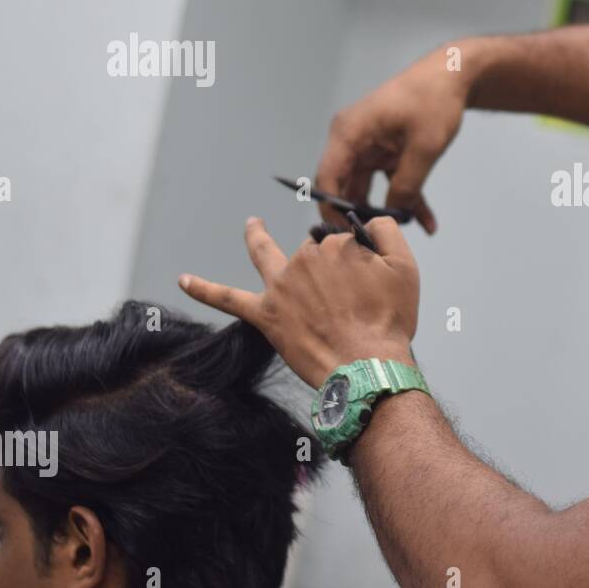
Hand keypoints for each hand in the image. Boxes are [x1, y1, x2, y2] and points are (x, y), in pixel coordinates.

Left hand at [178, 217, 419, 387]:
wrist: (367, 366)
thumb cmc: (389, 321)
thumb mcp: (405, 269)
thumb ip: (386, 233)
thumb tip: (368, 221)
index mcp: (336, 246)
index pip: (343, 242)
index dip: (358, 263)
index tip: (369, 286)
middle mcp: (304, 259)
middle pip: (312, 250)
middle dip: (328, 266)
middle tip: (349, 301)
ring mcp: (281, 287)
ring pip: (268, 254)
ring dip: (257, 237)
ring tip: (252, 224)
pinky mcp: (266, 315)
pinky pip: (227, 298)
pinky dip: (203, 289)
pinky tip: (183, 279)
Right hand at [316, 39, 491, 234]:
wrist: (452, 75)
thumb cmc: (434, 102)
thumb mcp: (423, 148)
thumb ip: (406, 186)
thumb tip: (395, 218)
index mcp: (349, 133)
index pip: (327, 179)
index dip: (332, 211)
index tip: (348, 237)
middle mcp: (351, 140)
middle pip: (344, 187)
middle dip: (359, 217)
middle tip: (372, 246)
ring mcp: (367, 145)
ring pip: (367, 189)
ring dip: (387, 212)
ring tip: (398, 239)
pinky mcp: (385, 150)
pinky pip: (389, 182)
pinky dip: (406, 199)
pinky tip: (427, 222)